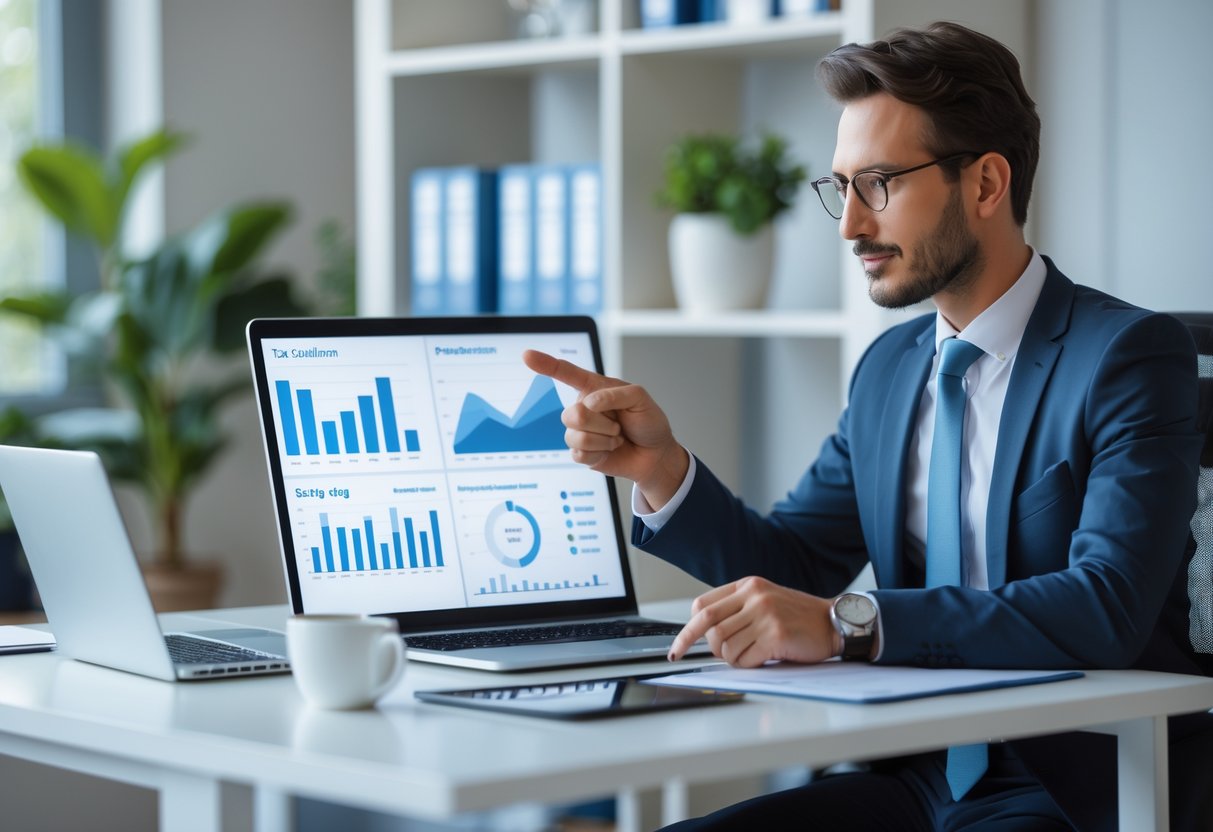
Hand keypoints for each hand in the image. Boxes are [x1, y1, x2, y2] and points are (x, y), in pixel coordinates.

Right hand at [522, 349, 688, 508]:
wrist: (655, 454)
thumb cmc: (648, 421)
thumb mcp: (639, 398)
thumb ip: (614, 394)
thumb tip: (588, 403)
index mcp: (594, 388)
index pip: (565, 373)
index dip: (546, 364)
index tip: (527, 355)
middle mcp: (583, 408)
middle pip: (573, 414)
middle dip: (602, 423)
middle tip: (618, 425)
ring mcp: (580, 431)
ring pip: (576, 436)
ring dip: (604, 439)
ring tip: (616, 437)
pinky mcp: (582, 453)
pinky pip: (579, 454)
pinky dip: (601, 453)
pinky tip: (610, 450)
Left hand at [667, 576, 837, 666]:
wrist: (834, 623)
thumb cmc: (797, 617)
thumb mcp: (764, 600)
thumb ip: (737, 608)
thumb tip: (703, 632)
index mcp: (748, 586)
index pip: (702, 606)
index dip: (686, 629)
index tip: (678, 647)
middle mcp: (754, 597)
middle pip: (708, 626)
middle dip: (692, 645)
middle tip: (690, 658)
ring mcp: (765, 615)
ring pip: (724, 645)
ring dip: (729, 658)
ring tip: (746, 656)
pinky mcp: (776, 635)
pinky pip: (744, 659)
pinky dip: (747, 665)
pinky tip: (761, 659)